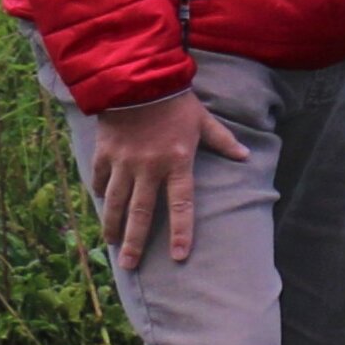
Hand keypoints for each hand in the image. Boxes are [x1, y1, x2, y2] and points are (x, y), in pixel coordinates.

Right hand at [86, 89, 245, 267]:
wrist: (139, 79)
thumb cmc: (175, 101)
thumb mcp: (203, 120)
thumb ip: (222, 141)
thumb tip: (246, 156)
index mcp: (178, 162)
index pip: (181, 205)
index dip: (181, 232)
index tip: (179, 257)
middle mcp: (149, 168)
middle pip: (141, 213)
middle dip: (135, 242)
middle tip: (129, 265)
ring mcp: (124, 162)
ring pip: (115, 202)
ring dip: (113, 225)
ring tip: (111, 244)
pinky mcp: (104, 153)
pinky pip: (99, 180)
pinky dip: (99, 193)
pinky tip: (100, 204)